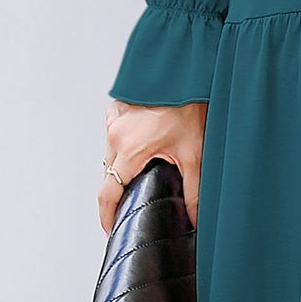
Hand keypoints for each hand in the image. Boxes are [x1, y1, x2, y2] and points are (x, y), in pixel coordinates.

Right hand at [99, 98, 206, 234]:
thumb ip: (193, 190)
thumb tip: (194, 218)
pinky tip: (139, 148)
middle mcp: (116, 135)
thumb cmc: (190, 106)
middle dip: (116, 194)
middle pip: (107, 176)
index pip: (107, 193)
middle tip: (130, 207)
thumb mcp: (194, 153)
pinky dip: (120, 146)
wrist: (187, 71)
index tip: (110, 229)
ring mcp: (114, 120)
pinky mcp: (118, 109)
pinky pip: (112, 134)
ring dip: (119, 168)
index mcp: (130, 150)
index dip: (106, 216)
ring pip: (109, 155)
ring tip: (138, 178)